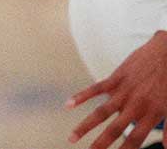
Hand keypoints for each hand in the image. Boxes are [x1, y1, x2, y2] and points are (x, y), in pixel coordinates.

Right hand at [68, 31, 166, 148]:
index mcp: (152, 113)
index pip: (135, 139)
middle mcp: (136, 105)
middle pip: (115, 129)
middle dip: (100, 144)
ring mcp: (124, 91)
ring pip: (101, 113)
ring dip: (85, 126)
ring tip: (71, 138)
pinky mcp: (116, 78)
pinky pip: (95, 89)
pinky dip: (81, 96)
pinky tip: (68, 105)